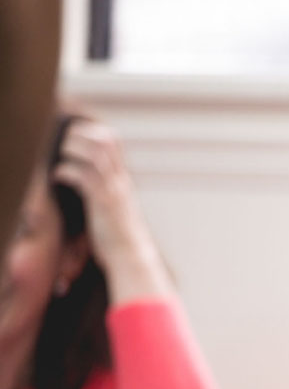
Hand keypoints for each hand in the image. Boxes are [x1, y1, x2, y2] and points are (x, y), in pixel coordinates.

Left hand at [52, 120, 151, 270]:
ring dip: (71, 150)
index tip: (74, 139)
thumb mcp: (115, 208)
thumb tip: (84, 184)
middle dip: (80, 136)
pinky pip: (82, 176)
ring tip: (61, 161)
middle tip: (64, 147)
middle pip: (104, 140)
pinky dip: (65, 172)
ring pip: (93, 153)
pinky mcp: (102, 202)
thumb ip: (105, 192)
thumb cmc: (119, 237)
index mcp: (122, 180)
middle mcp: (120, 180)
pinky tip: (58, 180)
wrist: (131, 257)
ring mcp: (113, 190)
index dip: (92, 131)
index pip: (113, 141)